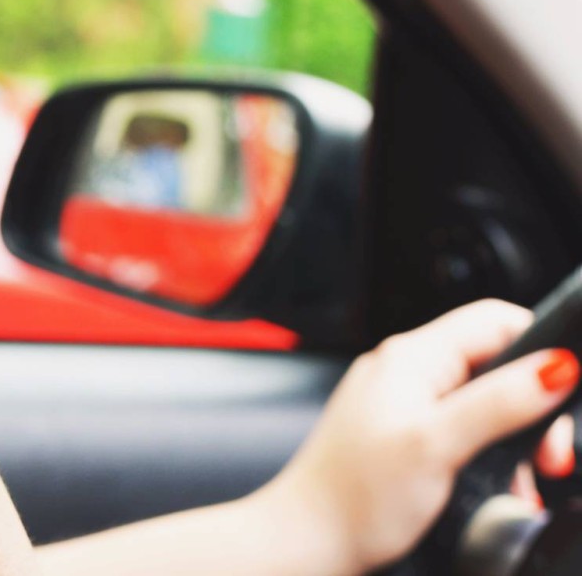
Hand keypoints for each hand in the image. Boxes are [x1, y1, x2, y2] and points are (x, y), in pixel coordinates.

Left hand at [255, 300, 578, 573]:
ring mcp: (401, 404)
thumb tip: (557, 365)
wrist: (306, 541)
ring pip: (484, 404)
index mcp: (411, 357)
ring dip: (514, 441)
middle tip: (548, 457)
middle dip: (533, 409)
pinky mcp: (401, 437)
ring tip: (522, 480)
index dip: (541, 347)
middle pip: (495, 365)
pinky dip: (488, 457)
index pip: (494, 320)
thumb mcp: (437, 444)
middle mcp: (404, 372)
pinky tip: (496, 488)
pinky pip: (462, 432)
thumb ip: (498, 402)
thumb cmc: (354, 497)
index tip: (565, 392)